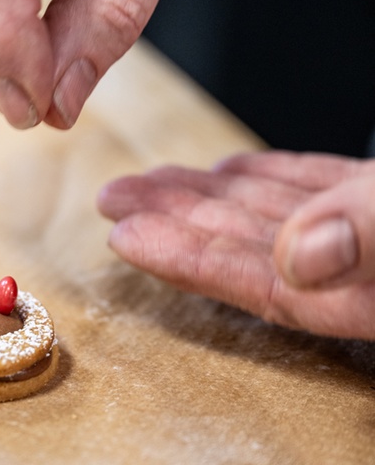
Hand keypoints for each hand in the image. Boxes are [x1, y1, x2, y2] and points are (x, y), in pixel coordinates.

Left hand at [97, 151, 374, 338]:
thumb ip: (371, 235)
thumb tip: (296, 257)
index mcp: (372, 295)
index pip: (261, 285)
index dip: (186, 260)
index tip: (126, 235)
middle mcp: (368, 273)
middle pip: (254, 250)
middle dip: (180, 222)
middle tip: (115, 199)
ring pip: (282, 217)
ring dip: (216, 197)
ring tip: (155, 180)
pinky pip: (324, 192)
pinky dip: (275, 179)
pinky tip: (234, 169)